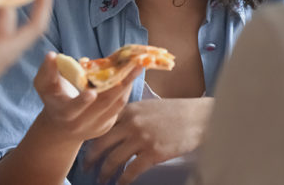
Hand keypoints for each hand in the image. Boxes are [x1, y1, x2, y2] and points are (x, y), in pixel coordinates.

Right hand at [34, 52, 140, 144]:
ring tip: (136, 67)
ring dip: (127, 85)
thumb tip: (51, 55)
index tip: (91, 92)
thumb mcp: (44, 86)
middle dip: (119, 85)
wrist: (61, 127)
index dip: (82, 101)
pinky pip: (119, 105)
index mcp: (65, 113)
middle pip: (103, 105)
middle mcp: (82, 123)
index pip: (74, 109)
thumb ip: (47, 71)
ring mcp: (97, 126)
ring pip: (116, 105)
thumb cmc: (52, 99)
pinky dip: (126, 89)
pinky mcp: (107, 124)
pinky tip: (132, 75)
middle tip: (132, 66)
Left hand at [86, 97, 213, 184]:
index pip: (102, 125)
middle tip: (85, 167)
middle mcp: (131, 123)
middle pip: (102, 143)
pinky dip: (123, 180)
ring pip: (113, 160)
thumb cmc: (175, 112)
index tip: (85, 148)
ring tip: (101, 180)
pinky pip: (131, 170)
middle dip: (90, 158)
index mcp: (128, 110)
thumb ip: (131, 114)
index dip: (91, 138)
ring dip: (105, 173)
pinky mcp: (153, 153)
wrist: (197, 118)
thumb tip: (115, 128)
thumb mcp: (148, 106)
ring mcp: (141, 138)